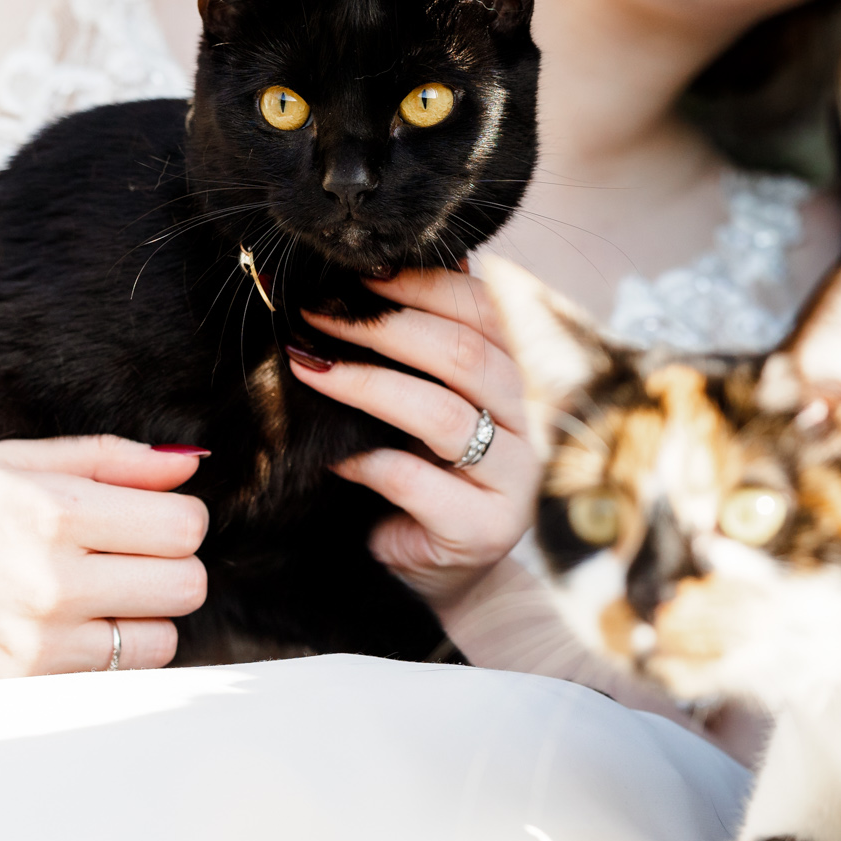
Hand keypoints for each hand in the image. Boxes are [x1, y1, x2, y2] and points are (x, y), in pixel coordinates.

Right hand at [0, 435, 208, 690]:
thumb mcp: (3, 459)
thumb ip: (105, 458)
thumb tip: (188, 465)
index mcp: (51, 511)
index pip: (183, 526)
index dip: (177, 519)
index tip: (148, 520)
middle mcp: (50, 583)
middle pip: (186, 586)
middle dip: (170, 568)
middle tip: (127, 560)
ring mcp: (34, 648)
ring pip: (160, 642)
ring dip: (143, 619)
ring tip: (94, 600)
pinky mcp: (16, 696)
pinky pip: (110, 682)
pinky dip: (105, 659)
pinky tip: (65, 634)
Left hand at [289, 268, 537, 608]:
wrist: (432, 575)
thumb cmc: (424, 477)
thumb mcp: (427, 403)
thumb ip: (423, 346)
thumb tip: (383, 264)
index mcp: (521, 378)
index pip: (486, 311)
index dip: (423, 286)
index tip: (358, 276)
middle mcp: (531, 424)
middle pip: (466, 355)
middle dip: (384, 326)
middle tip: (318, 315)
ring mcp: (516, 480)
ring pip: (443, 414)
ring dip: (366, 383)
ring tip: (309, 367)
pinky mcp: (486, 530)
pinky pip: (416, 480)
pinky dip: (365, 460)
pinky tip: (331, 454)